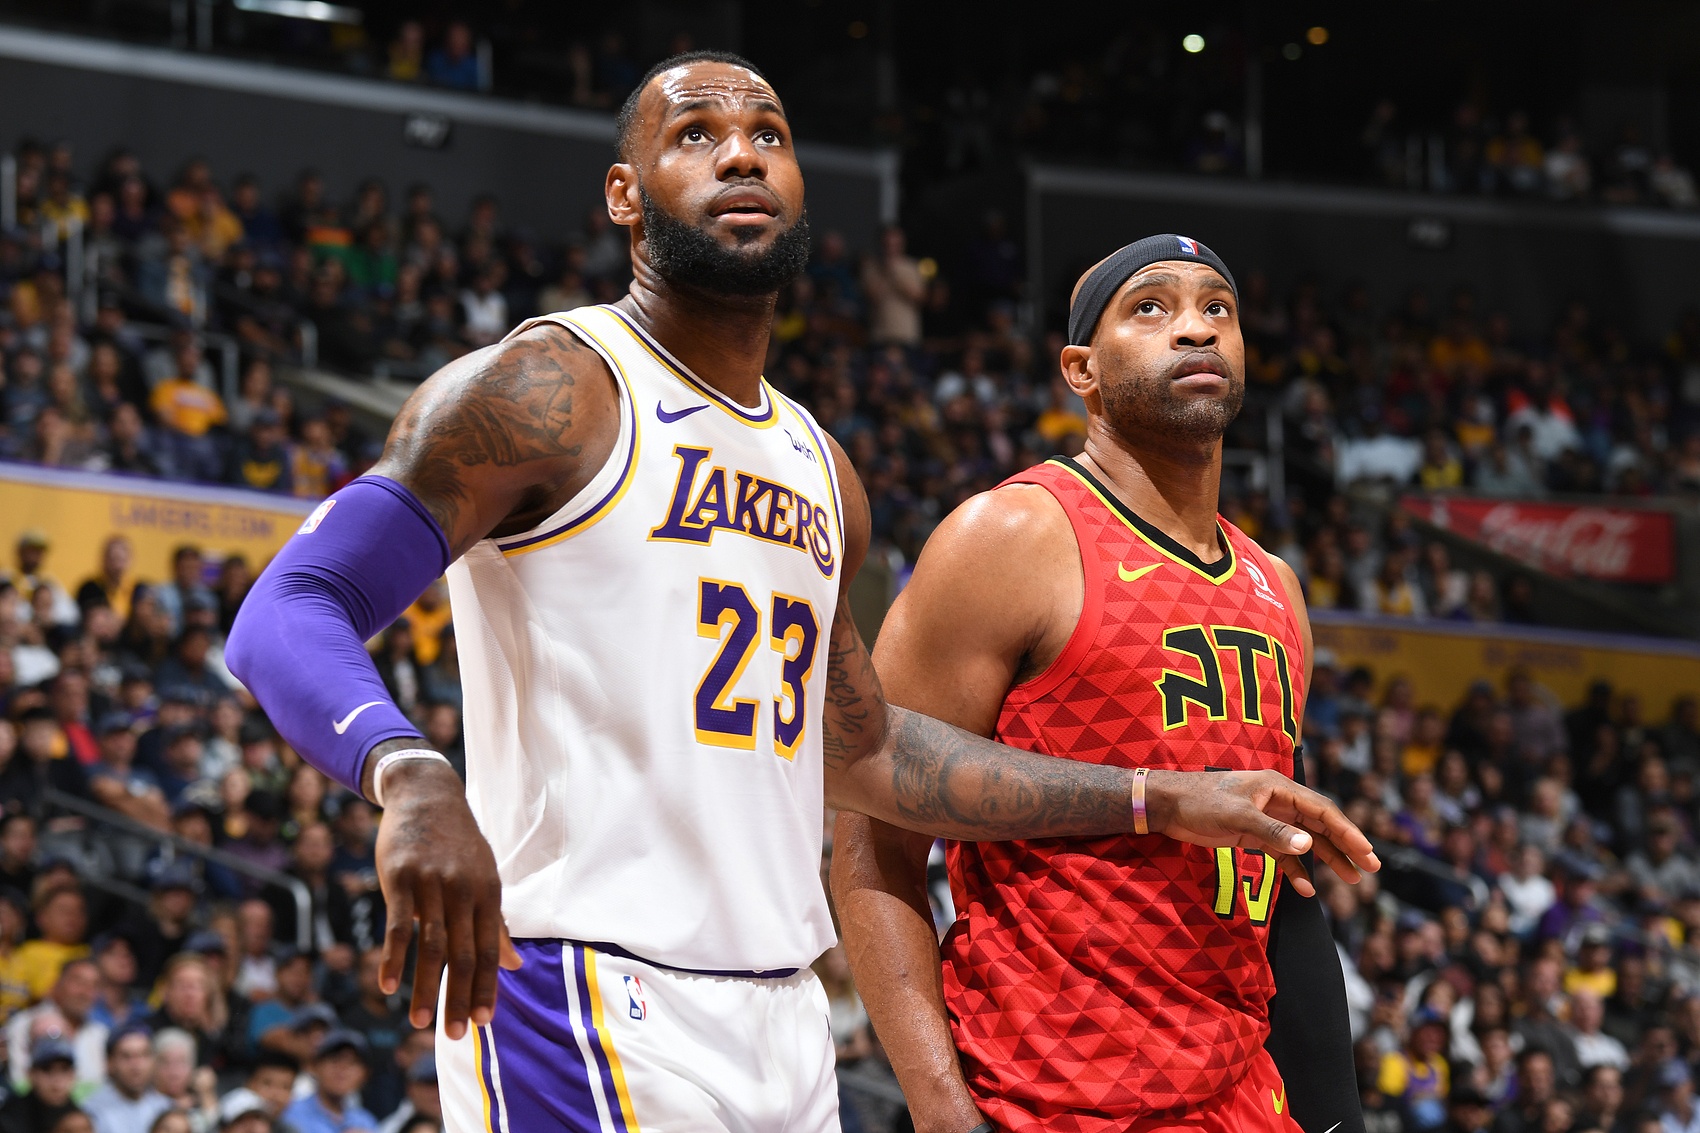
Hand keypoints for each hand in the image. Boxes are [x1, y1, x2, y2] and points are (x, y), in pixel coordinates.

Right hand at [375, 758, 522, 1038]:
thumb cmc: (458, 843)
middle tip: (456, 1035)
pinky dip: (394, 958)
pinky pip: (398, 925)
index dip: (488, 986)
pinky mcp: (401, 878)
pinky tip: (388, 985)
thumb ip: (495, 923)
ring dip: (425, 987)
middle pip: (463, 954)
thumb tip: (514, 964)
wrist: (427, 794)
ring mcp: (432, 884)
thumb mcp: (484, 877)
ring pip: (431, 946)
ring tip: (420, 1023)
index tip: (484, 1022)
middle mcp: (464, 891)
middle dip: (460, 998)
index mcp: (488, 893)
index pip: (490, 949)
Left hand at [1144, 769, 1379, 897]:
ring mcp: (1267, 818)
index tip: (1367, 853)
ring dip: (1327, 859)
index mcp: (1279, 787)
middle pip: (1320, 825)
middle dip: (1346, 846)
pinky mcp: (1253, 834)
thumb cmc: (1200, 802)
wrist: (1166, 805)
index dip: (1347, 831)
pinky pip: (1282, 853)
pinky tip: (1306, 888)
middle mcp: (1278, 801)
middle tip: (1371, 869)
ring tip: (1352, 880)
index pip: (1322, 810)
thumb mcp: (1237, 816)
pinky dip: (1295, 870)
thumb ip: (1272, 833)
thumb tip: (1308, 847)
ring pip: (1305, 840)